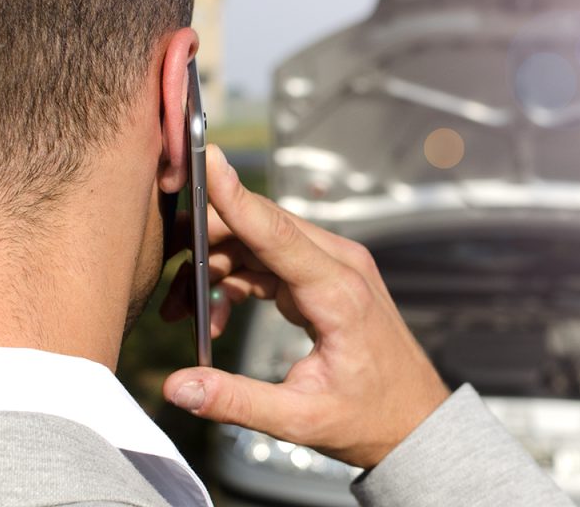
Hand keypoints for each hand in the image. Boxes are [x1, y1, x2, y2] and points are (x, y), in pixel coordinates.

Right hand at [160, 145, 449, 468]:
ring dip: (214, 267)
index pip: (276, 232)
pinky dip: (235, 280)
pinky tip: (216, 319)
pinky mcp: (324, 275)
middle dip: (204, 245)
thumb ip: (236, 400)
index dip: (236, 197)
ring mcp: (333, 266)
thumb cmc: (370, 417)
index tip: (207, 159)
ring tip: (183, 314)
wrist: (414, 419)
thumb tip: (177, 387)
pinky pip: (268, 260)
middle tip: (165, 282)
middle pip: (258, 228)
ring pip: (258, 241)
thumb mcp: (300, 420)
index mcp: (338, 293)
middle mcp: (339, 265)